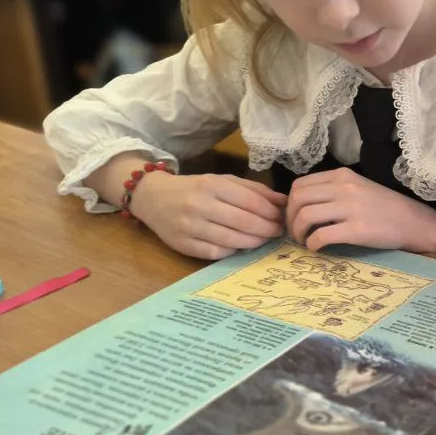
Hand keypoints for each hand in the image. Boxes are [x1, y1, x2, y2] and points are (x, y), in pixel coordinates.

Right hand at [130, 172, 286, 260]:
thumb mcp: (222, 181)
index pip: (250, 201)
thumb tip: (283, 202)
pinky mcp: (183, 245)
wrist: (152, 197)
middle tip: (278, 231)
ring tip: (264, 240)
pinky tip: (240, 246)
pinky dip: (233, 250)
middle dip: (267, 229)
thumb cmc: (195, 189)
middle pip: (244, 222)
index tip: (282, 217)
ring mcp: (189, 227)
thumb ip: (253, 190)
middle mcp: (199, 205)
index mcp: (211, 185)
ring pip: (232, 240)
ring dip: (254, 242)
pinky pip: (216, 253)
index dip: (271, 212)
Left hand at [286, 169, 435, 256]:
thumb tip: (302, 204)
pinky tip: (316, 248)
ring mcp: (351, 208)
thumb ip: (333, 190)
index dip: (289, 203)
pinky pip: (321, 235)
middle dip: (289, 218)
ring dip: (298, 233)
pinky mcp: (357, 229)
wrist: (414, 222)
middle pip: (298, 199)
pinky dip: (312, 244)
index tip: (294, 217)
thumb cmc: (385, 208)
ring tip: (304, 241)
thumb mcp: (358, 188)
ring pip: (305, 216)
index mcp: (342, 175)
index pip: (300, 185)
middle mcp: (344, 187)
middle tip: (295, 232)